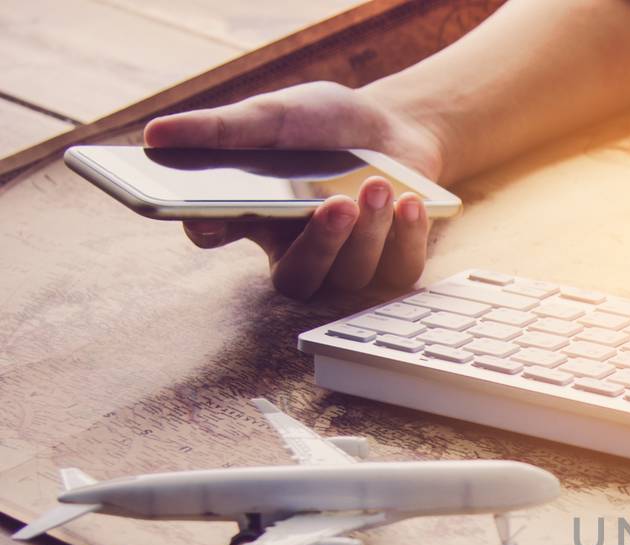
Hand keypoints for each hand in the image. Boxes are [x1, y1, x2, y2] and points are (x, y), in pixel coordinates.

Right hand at [143, 81, 447, 298]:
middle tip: (333, 203)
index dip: (206, 231)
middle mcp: (296, 251)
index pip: (213, 235)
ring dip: (368, 232)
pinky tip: (409, 202)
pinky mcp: (392, 264)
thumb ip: (222, 129)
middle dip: (320, 244)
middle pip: (297, 277)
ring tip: (376, 184)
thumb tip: (154, 134)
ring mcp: (347, 265)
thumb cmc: (323, 125)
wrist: (391, 126)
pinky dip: (406, 237)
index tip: (205, 218)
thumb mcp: (274, 116)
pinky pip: (399, 270)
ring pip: (352, 276)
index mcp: (251, 217)